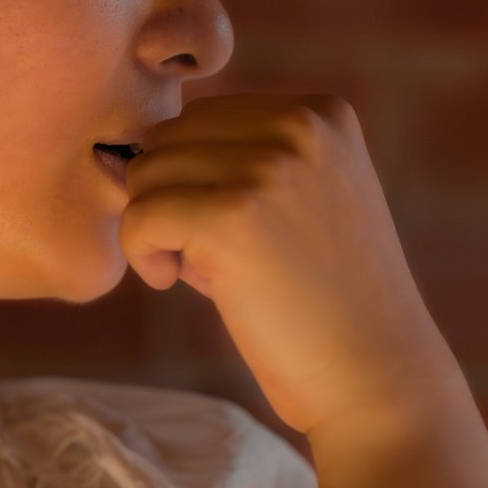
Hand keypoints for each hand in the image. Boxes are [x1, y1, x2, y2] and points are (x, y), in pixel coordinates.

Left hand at [116, 92, 470, 443]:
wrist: (376, 375)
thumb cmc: (321, 297)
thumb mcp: (294, 200)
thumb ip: (229, 161)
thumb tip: (112, 152)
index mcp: (322, 112)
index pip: (201, 116)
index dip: (193, 178)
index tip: (229, 230)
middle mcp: (302, 125)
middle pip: (168, 136)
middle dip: (169, 195)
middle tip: (208, 253)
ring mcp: (270, 167)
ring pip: (146, 172)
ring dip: (156, 226)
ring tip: (202, 269)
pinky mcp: (233, 216)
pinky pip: (139, 216)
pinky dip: (142, 255)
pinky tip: (177, 283)